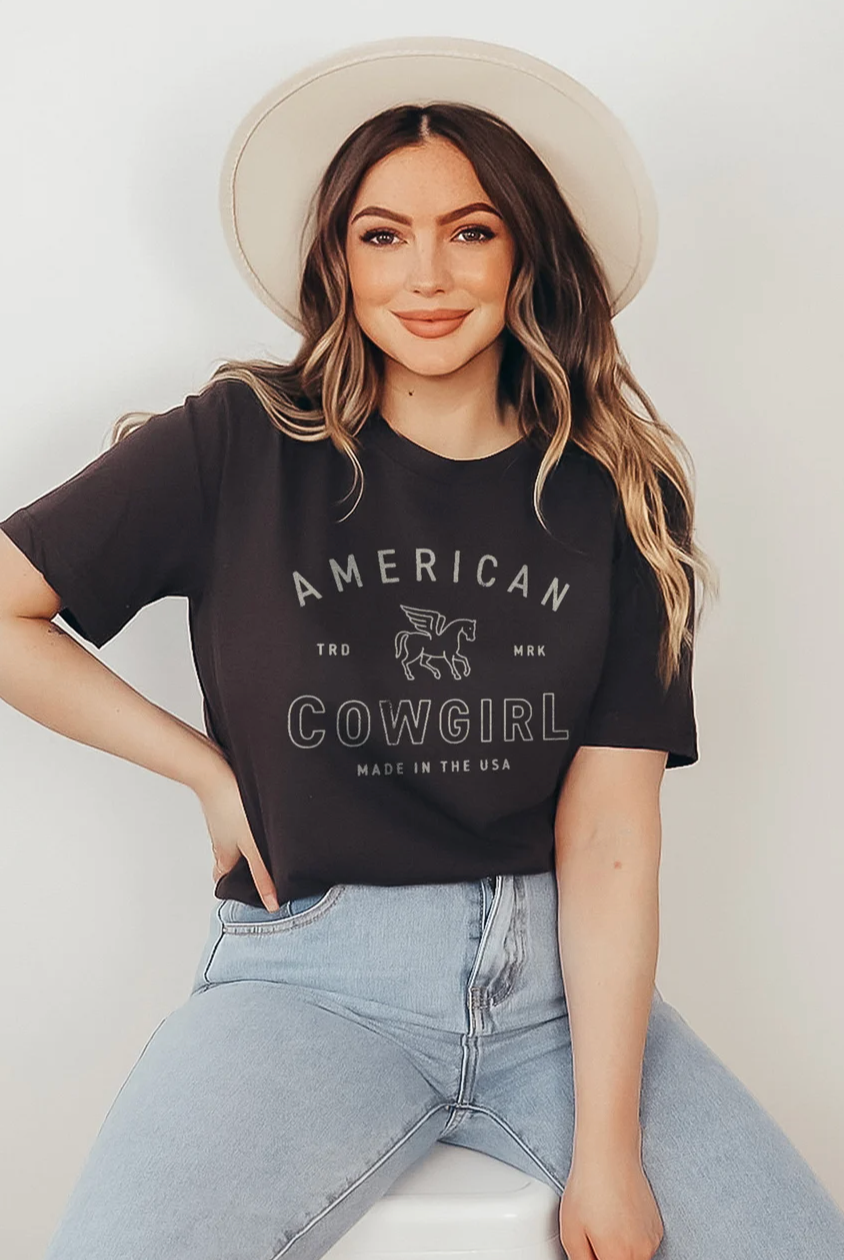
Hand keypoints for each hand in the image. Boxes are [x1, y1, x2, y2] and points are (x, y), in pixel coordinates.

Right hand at [196, 758, 279, 911]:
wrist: (215, 770)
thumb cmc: (229, 807)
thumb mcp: (253, 847)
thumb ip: (263, 875)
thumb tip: (272, 904)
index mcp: (223, 857)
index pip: (224, 882)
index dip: (236, 890)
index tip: (251, 895)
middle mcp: (221, 842)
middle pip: (231, 861)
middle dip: (246, 867)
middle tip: (266, 869)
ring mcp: (223, 824)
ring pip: (237, 841)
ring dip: (250, 844)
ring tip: (271, 844)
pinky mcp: (229, 806)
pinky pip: (239, 822)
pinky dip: (249, 825)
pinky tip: (263, 819)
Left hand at [559, 1153, 663, 1258]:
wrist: (610, 1155)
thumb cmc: (589, 1187)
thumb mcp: (570, 1233)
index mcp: (618, 1257)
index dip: (596, 1258)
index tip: (593, 1250)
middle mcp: (641, 1253)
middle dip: (607, 1256)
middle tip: (595, 1236)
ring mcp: (652, 1240)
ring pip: (632, 1258)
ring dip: (619, 1250)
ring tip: (605, 1223)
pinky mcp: (657, 1228)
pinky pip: (642, 1244)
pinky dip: (630, 1238)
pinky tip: (617, 1217)